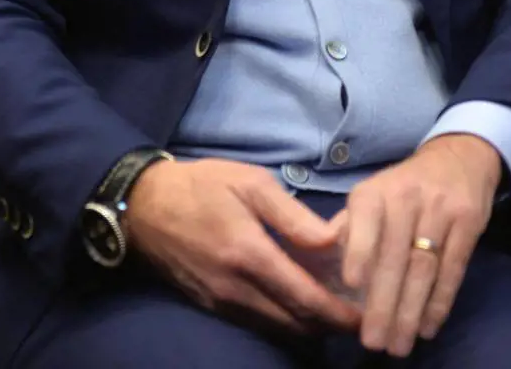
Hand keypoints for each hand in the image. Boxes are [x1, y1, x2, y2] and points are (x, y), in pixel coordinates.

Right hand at [125, 157, 361, 335]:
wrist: (144, 204)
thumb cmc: (202, 185)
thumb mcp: (251, 183)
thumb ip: (293, 217)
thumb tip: (332, 243)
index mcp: (249, 254)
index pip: (304, 299)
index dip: (339, 313)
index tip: (367, 313)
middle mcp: (236, 289)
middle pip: (295, 323)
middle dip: (330, 323)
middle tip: (359, 310)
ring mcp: (222, 302)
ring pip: (277, 327)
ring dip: (308, 323)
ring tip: (334, 306)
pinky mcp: (212, 306)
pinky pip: (257, 321)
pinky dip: (283, 318)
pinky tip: (298, 300)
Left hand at [338, 135, 500, 356]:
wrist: (458, 157)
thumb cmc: (403, 187)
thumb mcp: (373, 194)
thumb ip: (352, 227)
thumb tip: (326, 263)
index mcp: (374, 191)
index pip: (365, 221)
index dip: (359, 250)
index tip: (351, 284)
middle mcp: (406, 196)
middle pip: (395, 256)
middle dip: (384, 303)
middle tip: (374, 341)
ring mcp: (440, 209)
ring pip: (424, 267)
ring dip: (411, 311)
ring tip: (399, 344)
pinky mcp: (469, 222)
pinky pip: (453, 269)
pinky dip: (440, 302)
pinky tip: (428, 327)